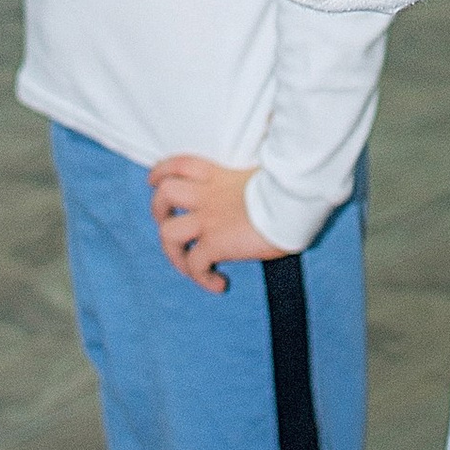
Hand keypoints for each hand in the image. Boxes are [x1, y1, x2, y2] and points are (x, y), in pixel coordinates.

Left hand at [149, 155, 285, 292]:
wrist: (294, 201)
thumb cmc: (291, 188)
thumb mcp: (266, 175)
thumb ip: (252, 183)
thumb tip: (265, 192)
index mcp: (220, 175)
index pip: (180, 165)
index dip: (162, 172)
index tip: (155, 180)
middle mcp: (208, 194)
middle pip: (164, 195)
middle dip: (158, 210)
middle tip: (167, 222)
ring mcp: (208, 219)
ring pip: (168, 232)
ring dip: (172, 251)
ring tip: (187, 262)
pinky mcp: (216, 243)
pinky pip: (195, 264)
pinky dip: (202, 278)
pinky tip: (219, 284)